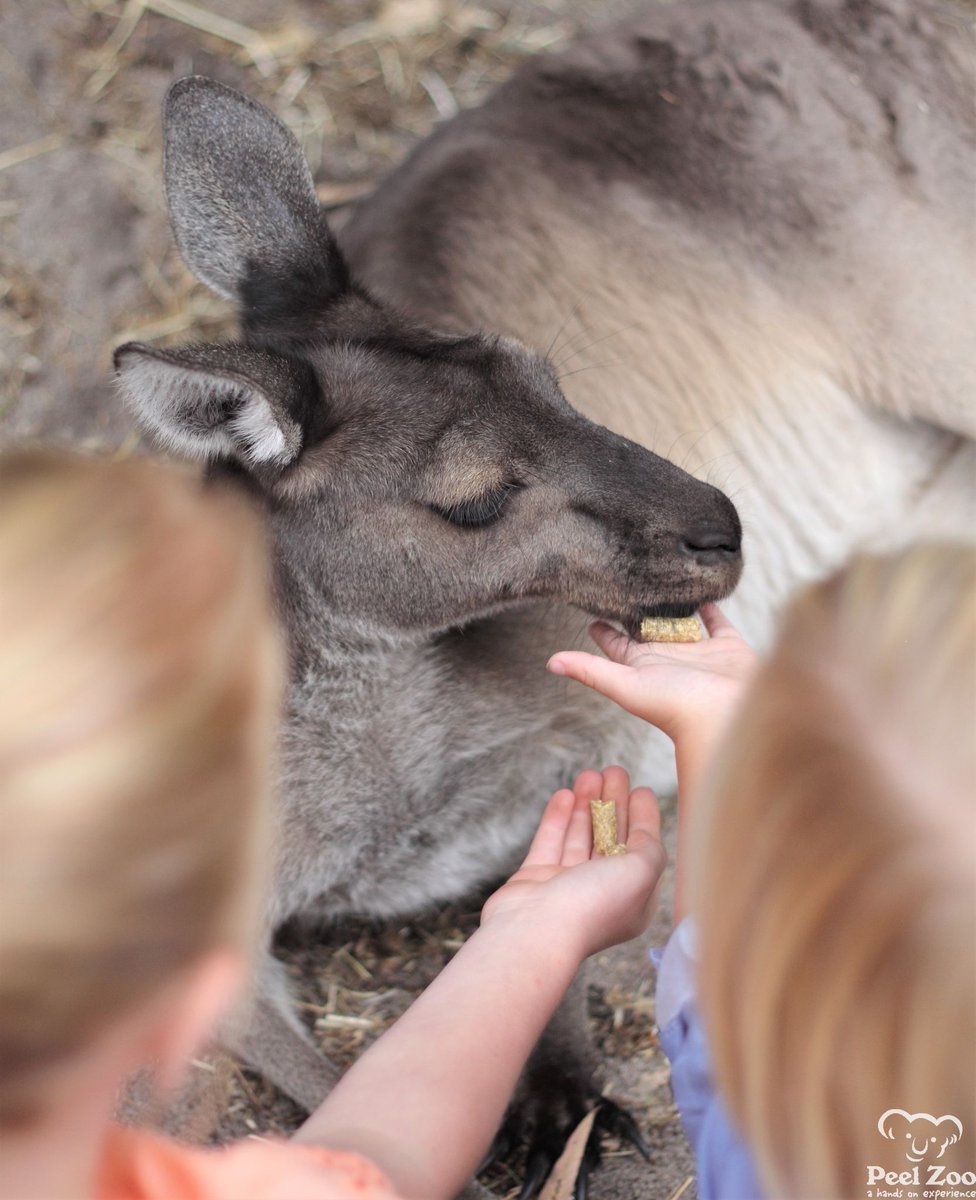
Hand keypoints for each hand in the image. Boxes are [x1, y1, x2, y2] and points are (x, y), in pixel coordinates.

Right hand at [481, 767, 665, 958]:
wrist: (535, 931)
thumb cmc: (594, 905)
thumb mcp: (642, 872)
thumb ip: (650, 846)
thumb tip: (645, 828)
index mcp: (632, 899)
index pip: (642, 850)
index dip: (644, 818)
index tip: (641, 789)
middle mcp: (601, 893)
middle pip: (611, 839)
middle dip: (614, 803)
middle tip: (613, 771)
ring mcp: (566, 886)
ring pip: (580, 836)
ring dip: (587, 804)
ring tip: (589, 774)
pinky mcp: (536, 879)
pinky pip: (550, 842)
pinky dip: (558, 818)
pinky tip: (565, 795)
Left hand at [546, 603, 758, 746]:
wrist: (727, 718)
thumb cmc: (675, 707)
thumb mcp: (626, 685)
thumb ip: (591, 671)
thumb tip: (550, 662)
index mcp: (642, 665)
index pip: (616, 643)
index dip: (604, 628)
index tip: (592, 608)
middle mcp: (669, 658)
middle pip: (648, 629)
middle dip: (637, 609)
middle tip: (625, 582)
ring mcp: (699, 653)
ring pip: (683, 624)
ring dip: (674, 608)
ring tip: (663, 581)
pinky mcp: (728, 648)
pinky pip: (718, 623)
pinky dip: (711, 609)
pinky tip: (704, 591)